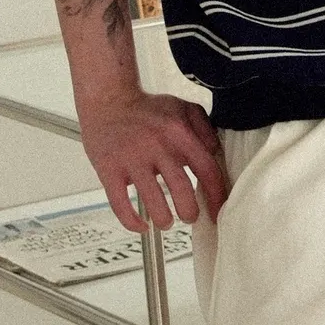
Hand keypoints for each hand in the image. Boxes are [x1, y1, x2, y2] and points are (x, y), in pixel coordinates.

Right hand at [77, 89, 228, 231]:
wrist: (107, 99)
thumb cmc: (147, 108)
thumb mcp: (182, 108)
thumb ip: (204, 127)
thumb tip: (216, 152)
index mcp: (178, 133)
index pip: (206, 168)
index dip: (215, 195)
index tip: (217, 212)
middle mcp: (157, 146)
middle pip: (181, 188)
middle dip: (189, 211)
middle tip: (189, 217)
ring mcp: (131, 159)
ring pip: (152, 200)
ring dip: (163, 219)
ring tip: (166, 222)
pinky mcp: (109, 169)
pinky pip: (120, 203)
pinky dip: (131, 221)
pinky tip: (141, 226)